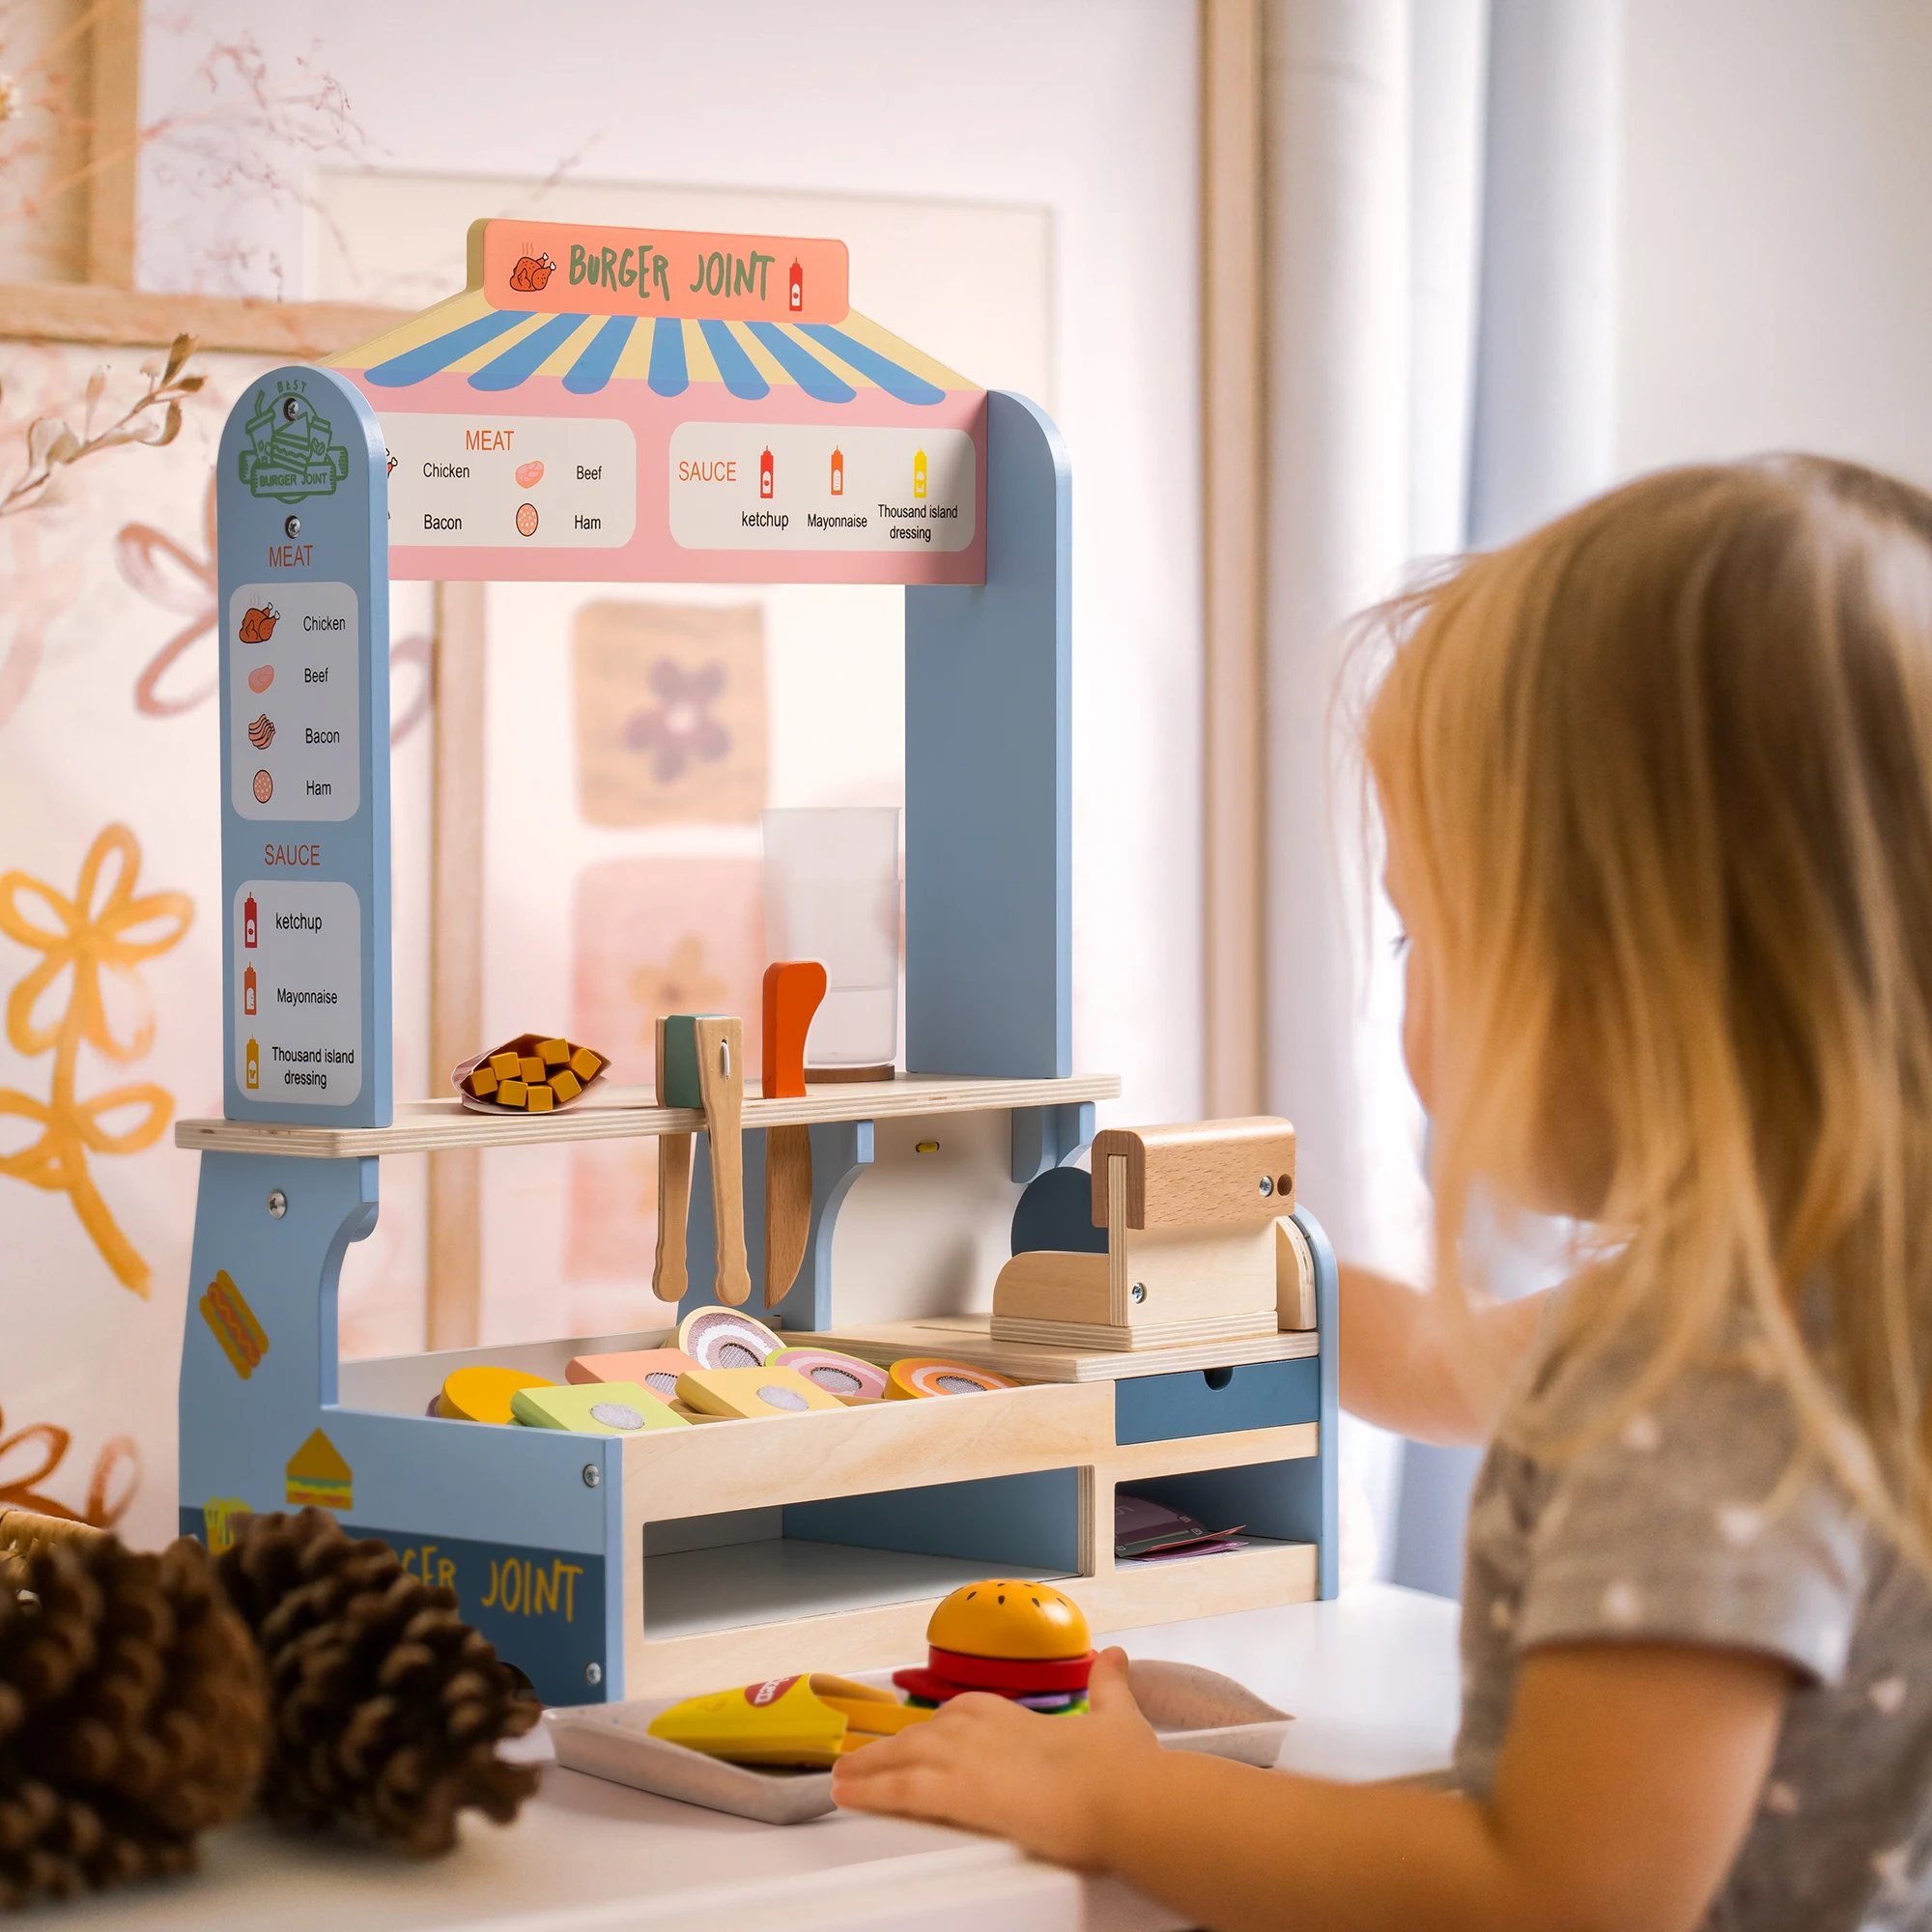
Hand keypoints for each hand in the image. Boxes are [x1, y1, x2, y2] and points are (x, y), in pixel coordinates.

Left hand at [830, 1646, 1159, 1869]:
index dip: (938, 1728)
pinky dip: (870, 1791)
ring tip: (842, 1777)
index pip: (960, 1714)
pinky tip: (848, 1796)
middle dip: (889, 1749)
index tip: (923, 1736)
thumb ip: (1108, 1687)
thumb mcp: (1116, 1716)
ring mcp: (966, 1757)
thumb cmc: (1123, 1769)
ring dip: (869, 1767)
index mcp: (1012, 1713)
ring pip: (902, 1757)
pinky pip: (901, 1790)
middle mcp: (982, 1727)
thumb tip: (1115, 1659)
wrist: (1123, 1798)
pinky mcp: (959, 1793)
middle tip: (861, 1757)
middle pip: (922, 1735)